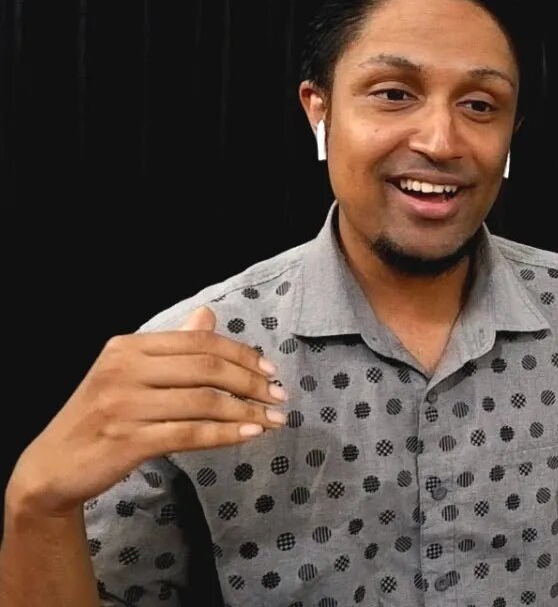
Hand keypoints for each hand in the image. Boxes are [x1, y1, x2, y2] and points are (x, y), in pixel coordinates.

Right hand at [5, 307, 285, 517]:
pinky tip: (250, 434)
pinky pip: (189, 434)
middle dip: (251, 382)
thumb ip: (172, 348)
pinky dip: (225, 434)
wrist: (54, 466)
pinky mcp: (127, 441)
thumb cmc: (101, 417)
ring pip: (202, 402)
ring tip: (274, 419)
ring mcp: (123, 406)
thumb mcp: (129, 374)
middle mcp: (123, 371)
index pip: (199, 342)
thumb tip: (207, 315)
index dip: (241, 355)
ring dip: (246, 411)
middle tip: (279, 396)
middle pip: (206, 369)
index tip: (270, 370)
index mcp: (127, 348)